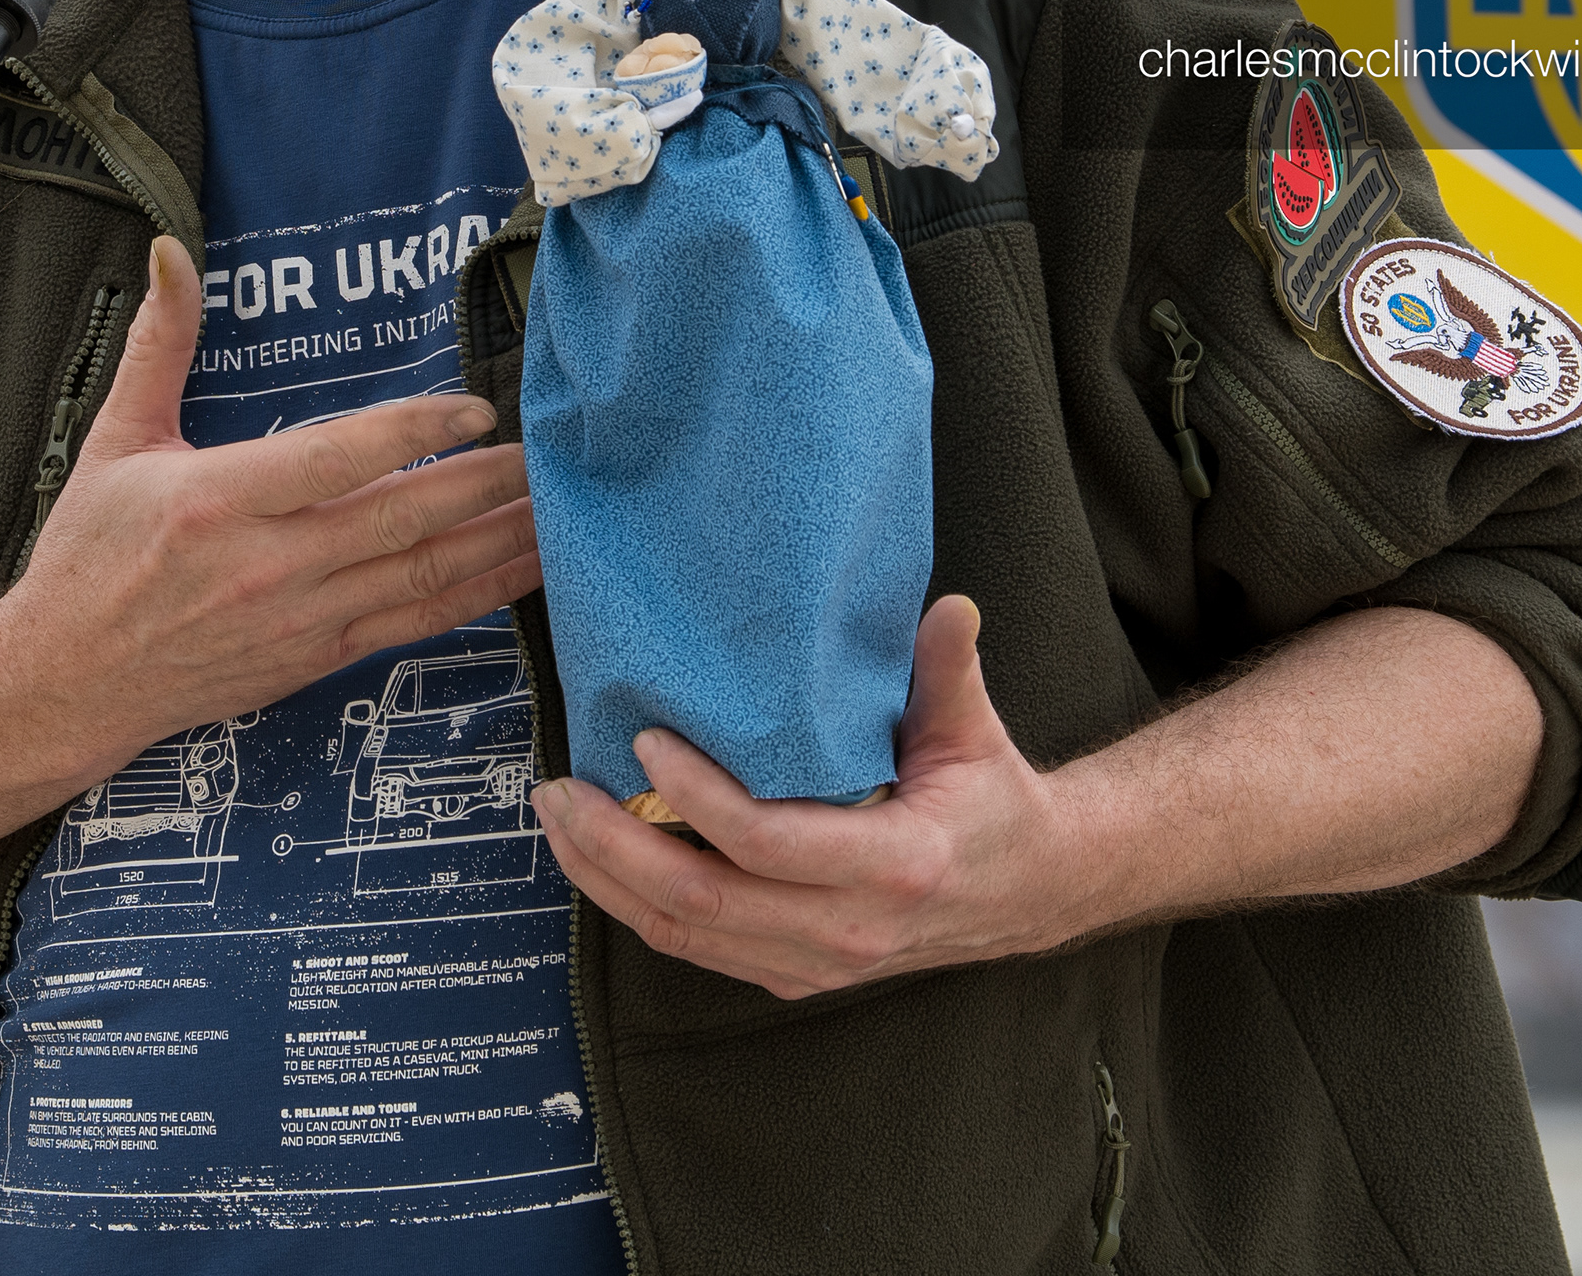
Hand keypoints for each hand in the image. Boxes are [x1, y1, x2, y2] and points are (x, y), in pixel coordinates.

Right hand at [0, 234, 541, 780]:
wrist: (67, 682)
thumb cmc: (89, 559)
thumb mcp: (116, 440)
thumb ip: (160, 344)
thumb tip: (170, 254)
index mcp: (217, 501)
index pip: (334, 459)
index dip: (412, 430)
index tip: (474, 405)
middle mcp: (266, 565)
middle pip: (399, 521)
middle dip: (484, 485)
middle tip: (547, 452)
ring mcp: (298, 619)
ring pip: (420, 577)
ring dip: (496, 542)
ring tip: (556, 508)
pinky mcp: (315, 658)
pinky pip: (412, 625)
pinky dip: (474, 598)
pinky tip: (519, 571)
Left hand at [531, 596, 1103, 999]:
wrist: (1025, 892)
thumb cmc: (992, 802)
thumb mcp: (976, 733)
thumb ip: (950, 669)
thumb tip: (950, 607)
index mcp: (894, 867)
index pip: (768, 842)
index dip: (695, 794)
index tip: (645, 740)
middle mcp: (849, 930)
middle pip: (702, 899)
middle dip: (615, 844)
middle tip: (559, 789)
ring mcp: (817, 963)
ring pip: (685, 934)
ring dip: (607, 879)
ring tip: (557, 820)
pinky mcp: (793, 974)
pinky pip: (697, 949)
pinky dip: (636, 907)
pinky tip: (597, 862)